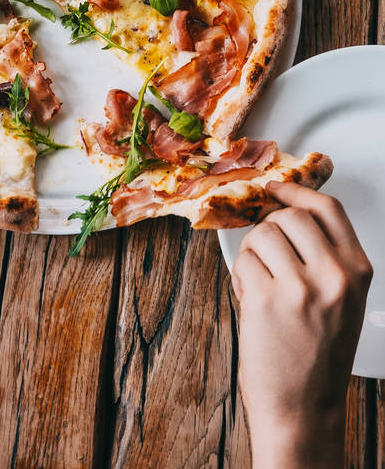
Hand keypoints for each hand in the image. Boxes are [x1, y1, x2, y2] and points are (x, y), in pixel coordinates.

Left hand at [231, 182, 371, 468]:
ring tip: (260, 284)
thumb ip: (324, 257)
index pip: (328, 210)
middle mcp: (334, 277)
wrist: (302, 410)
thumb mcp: (341, 301)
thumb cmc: (317, 357)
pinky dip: (240, 276)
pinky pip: (243, 261)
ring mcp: (300, 287)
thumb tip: (286, 212)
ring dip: (252, 253)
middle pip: (289, 217)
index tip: (276, 187)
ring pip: (261, 235)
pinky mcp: (266, 299)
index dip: (297, 192)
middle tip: (265, 254)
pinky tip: (251, 300)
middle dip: (268, 229)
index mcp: (357, 273)